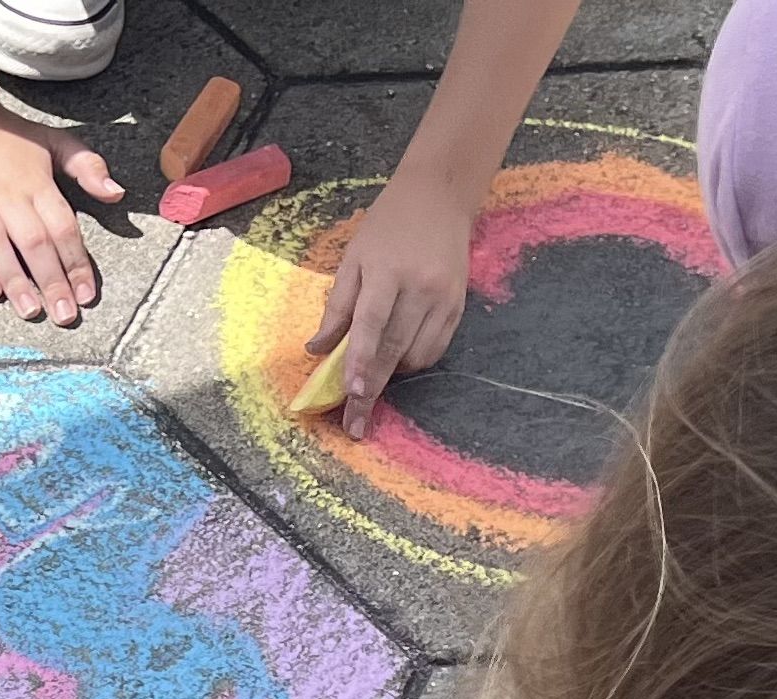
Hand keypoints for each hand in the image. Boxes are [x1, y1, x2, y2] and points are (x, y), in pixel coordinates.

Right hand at [0, 105, 122, 326]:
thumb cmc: (8, 137)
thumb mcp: (52, 140)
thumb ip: (86, 165)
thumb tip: (116, 193)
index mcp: (36, 181)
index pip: (62, 227)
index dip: (76, 262)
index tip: (86, 294)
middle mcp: (7, 194)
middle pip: (34, 243)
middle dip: (52, 281)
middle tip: (64, 316)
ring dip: (16, 281)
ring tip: (31, 310)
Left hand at [308, 170, 477, 438]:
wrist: (441, 196)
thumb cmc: (387, 226)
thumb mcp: (353, 256)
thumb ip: (337, 304)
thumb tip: (317, 349)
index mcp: (388, 270)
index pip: (371, 323)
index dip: (360, 359)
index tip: (351, 392)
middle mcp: (420, 286)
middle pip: (393, 348)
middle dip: (371, 389)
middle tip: (355, 424)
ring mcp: (444, 298)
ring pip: (415, 356)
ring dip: (391, 374)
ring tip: (371, 376)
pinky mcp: (459, 307)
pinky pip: (435, 350)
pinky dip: (413, 362)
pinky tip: (397, 359)